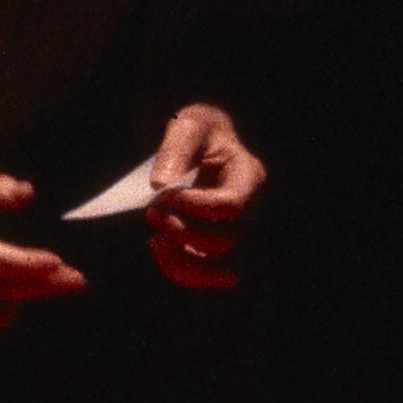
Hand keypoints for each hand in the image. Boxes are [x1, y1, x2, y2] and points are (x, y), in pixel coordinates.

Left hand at [141, 104, 265, 289]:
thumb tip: (161, 185)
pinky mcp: (217, 249)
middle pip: (226, 241)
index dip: (197, 207)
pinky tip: (159, 246)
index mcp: (248, 175)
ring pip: (223, 270)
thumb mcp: (187, 126)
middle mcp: (250, 210)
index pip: (232, 205)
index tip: (165, 196)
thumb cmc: (198, 132)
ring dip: (183, 262)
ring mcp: (236, 233)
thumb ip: (175, 150)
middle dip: (183, 231)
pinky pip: (207, 276)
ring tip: (156, 240)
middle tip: (152, 211)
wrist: (201, 144)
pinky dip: (180, 269)